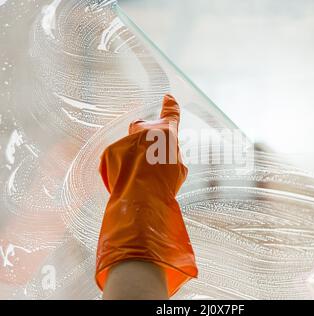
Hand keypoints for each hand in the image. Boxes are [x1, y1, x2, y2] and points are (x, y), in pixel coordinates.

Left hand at [95, 94, 196, 297]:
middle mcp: (146, 129)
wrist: (142, 195)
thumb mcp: (178, 170)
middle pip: (143, 126)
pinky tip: (126, 182)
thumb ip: (171, 157)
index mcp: (167, 132)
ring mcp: (127, 138)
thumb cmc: (165, 183)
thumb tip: (164, 159)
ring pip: (129, 145)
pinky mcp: (111, 150)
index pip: (172, 113)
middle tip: (147, 154)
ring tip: (137, 178)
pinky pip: (116, 157)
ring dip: (132, 157)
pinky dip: (120, 168)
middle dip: (144, 136)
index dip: (171, 106)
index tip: (168, 98)